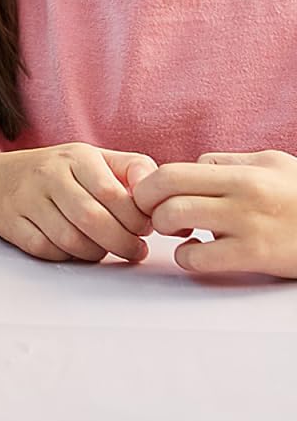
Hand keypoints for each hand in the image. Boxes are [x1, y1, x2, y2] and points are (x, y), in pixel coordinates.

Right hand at [0, 143, 155, 262]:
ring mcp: (26, 199)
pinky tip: (75, 249)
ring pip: (71, 240)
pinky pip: (47, 250)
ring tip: (105, 249)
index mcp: (76, 157)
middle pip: (93, 220)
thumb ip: (132, 171)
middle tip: (135, 250)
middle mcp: (48, 174)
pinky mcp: (12, 223)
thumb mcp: (93, 159)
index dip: (136, 219)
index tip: (144, 229)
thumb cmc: (55, 171)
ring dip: (96, 253)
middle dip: (122, 243)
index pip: (114, 193)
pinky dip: (67, 256)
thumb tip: (165, 197)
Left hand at [131, 150, 296, 277]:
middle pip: (164, 187)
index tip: (153, 196)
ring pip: (174, 216)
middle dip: (146, 203)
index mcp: (244, 171)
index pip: (173, 169)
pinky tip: (198, 254)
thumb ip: (231, 163)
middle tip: (154, 214)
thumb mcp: (274, 165)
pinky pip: (198, 258)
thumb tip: (195, 166)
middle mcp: (242, 192)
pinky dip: (186, 258)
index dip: (151, 184)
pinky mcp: (256, 256)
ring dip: (164, 228)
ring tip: (178, 232)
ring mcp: (247, 224)